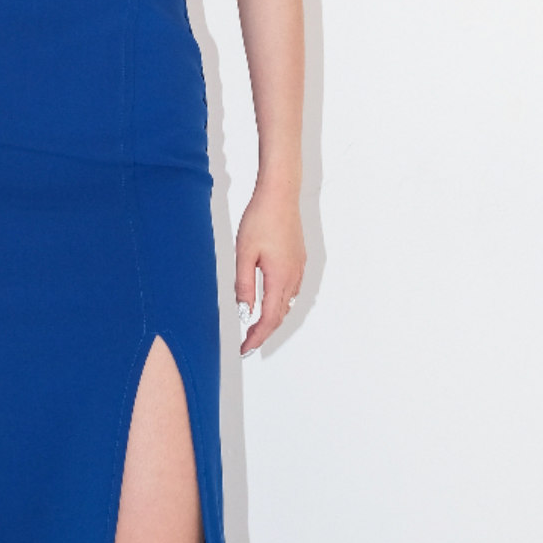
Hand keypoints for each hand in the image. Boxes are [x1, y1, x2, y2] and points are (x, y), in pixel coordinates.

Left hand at [235, 185, 305, 354]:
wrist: (280, 194)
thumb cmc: (260, 218)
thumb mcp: (244, 253)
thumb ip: (244, 285)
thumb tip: (244, 312)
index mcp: (280, 277)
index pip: (269, 318)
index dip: (257, 337)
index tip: (245, 349)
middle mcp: (293, 276)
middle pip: (280, 315)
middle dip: (264, 332)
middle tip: (248, 344)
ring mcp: (298, 268)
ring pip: (287, 304)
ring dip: (273, 318)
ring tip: (256, 327)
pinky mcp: (298, 260)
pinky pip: (291, 290)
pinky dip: (280, 303)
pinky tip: (270, 301)